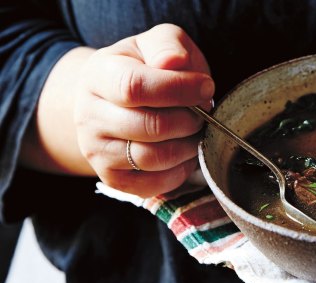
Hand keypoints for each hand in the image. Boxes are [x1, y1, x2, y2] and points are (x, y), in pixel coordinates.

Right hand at [74, 24, 213, 196]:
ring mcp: (97, 151)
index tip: (206, 87)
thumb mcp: (156, 43)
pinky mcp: (112, 179)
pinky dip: (179, 172)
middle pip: (149, 127)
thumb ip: (168, 45)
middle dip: (189, 121)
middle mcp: (89, 115)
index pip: (135, 87)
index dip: (178, 89)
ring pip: (153, 159)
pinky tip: (184, 154)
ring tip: (195, 131)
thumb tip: (175, 63)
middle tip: (203, 113)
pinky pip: (153, 185)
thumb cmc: (145, 69)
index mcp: (98, 75)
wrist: (114, 100)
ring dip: (187, 147)